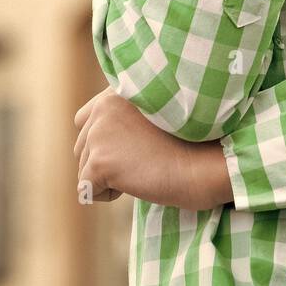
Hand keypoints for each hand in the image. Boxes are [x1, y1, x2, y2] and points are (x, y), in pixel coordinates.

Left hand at [72, 87, 231, 210]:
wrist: (204, 162)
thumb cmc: (189, 142)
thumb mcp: (154, 114)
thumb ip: (123, 115)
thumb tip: (95, 139)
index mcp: (117, 91)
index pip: (85, 118)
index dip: (104, 140)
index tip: (134, 147)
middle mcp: (103, 106)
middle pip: (81, 146)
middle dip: (105, 160)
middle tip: (143, 158)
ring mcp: (99, 133)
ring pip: (83, 168)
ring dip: (108, 177)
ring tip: (143, 167)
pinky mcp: (100, 161)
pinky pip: (87, 189)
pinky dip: (108, 194)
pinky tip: (137, 182)